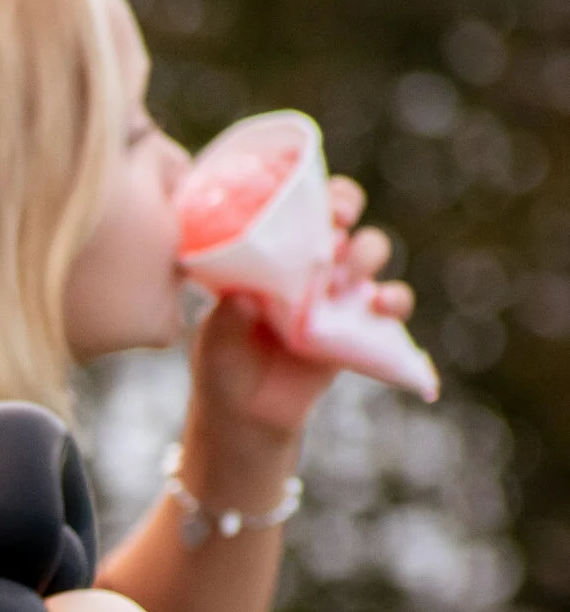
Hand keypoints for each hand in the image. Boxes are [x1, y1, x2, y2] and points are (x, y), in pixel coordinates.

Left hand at [190, 173, 408, 448]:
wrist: (246, 418)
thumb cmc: (223, 366)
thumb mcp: (215, 342)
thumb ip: (227, 319)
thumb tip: (245, 300)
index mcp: (272, 252)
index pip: (296, 205)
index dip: (310, 193)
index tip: (310, 200)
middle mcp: (308, 263)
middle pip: (342, 216)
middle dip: (346, 207)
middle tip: (337, 226)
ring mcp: (337, 292)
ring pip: (370, 251)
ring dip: (366, 253)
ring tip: (347, 276)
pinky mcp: (360, 325)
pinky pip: (391, 304)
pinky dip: (395, 300)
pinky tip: (380, 306)